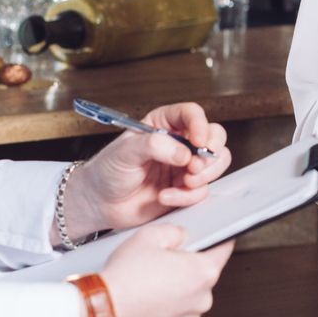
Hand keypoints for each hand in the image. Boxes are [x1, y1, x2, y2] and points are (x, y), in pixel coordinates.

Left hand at [76, 102, 232, 233]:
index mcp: (163, 124)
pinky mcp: (185, 189)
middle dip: (210, 153)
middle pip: (214, 136)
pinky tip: (166, 196)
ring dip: (205, 175)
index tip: (198, 142)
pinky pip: (202, 190)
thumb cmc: (107, 171)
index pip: (191, 114)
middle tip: (195, 166)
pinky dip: (187, 196)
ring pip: (216, 163)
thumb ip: (154, 146)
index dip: (200, 125)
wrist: (101, 203)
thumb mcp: (125, 152)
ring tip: (185, 182)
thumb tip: (183, 152)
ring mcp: (184, 166)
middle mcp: (179, 143)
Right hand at [98, 226, 234, 316]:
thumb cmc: (126, 275)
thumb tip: (182, 235)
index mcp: (203, 272)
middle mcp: (202, 299)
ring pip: (189, 294)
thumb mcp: (150, 235)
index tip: (218, 235)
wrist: (103, 309)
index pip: (224, 249)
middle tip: (164, 257)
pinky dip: (166, 303)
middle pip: (203, 273)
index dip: (220, 239)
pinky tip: (147, 294)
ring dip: (177, 286)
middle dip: (188, 264)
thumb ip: (175, 231)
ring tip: (151, 278)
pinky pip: (176, 311)